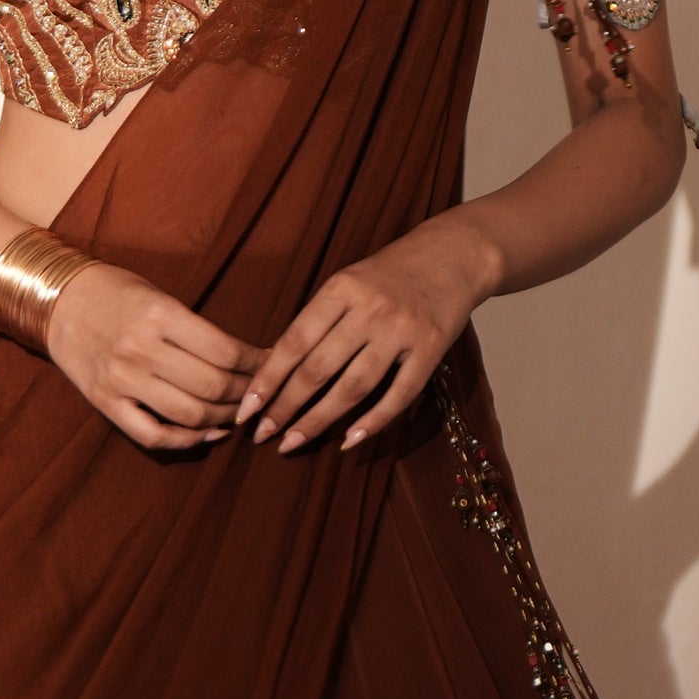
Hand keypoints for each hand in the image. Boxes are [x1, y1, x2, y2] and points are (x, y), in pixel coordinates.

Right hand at [44, 262, 259, 451]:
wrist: (57, 300)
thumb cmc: (116, 292)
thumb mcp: (159, 295)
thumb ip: (196, 329)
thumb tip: (246, 361)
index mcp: (160, 315)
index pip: (226, 351)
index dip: (257, 363)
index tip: (270, 364)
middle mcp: (141, 350)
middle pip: (214, 387)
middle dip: (247, 394)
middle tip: (260, 392)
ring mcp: (121, 380)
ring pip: (191, 415)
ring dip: (224, 419)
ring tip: (238, 412)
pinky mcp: (105, 403)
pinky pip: (154, 435)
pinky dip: (187, 441)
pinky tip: (207, 433)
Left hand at [238, 218, 496, 452]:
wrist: (452, 256)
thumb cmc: (388, 274)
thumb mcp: (347, 282)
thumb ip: (318, 319)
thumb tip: (276, 369)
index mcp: (341, 289)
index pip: (294, 341)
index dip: (268, 379)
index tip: (246, 409)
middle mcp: (370, 310)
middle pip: (319, 368)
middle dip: (286, 406)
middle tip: (262, 434)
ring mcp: (402, 331)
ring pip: (353, 386)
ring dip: (319, 420)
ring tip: (293, 441)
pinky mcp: (430, 350)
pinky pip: (398, 395)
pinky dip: (372, 422)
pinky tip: (347, 441)